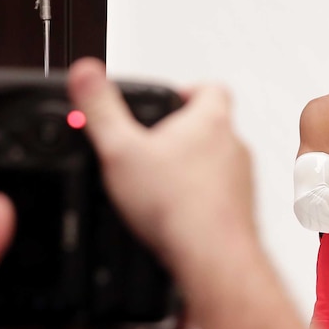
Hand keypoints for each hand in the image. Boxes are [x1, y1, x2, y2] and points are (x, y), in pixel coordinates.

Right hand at [66, 57, 254, 282]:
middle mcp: (234, 147)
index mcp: (210, 121)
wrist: (213, 255)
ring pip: (218, 162)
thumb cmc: (178, 206)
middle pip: (213, 126)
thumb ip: (100, 109)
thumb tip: (86, 73)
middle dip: (184, 134)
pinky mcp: (241, 210)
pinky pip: (221, 195)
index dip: (187, 89)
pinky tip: (178, 213)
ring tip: (162, 183)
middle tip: (155, 147)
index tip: (169, 99)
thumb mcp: (120, 151)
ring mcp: (242, 180)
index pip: (210, 88)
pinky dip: (202, 199)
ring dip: (194, 168)